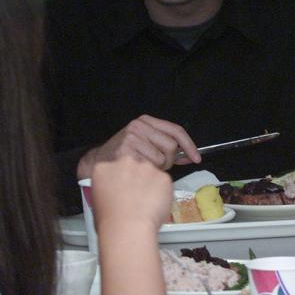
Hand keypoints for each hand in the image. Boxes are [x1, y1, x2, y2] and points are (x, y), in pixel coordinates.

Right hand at [76, 114, 199, 178]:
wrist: (98, 163)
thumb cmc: (125, 156)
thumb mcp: (147, 144)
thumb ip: (169, 149)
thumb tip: (191, 157)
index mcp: (147, 121)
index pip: (176, 130)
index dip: (189, 145)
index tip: (196, 158)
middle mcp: (139, 125)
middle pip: (171, 146)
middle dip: (169, 160)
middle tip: (158, 167)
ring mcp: (131, 137)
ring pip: (162, 158)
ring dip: (157, 169)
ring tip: (144, 169)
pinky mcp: (125, 151)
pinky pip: (150, 166)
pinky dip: (147, 173)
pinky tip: (137, 172)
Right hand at [90, 156, 172, 233]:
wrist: (128, 229)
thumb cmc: (110, 223)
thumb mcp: (96, 202)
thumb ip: (107, 189)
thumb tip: (114, 193)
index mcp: (104, 169)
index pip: (113, 167)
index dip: (119, 180)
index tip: (121, 188)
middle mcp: (125, 163)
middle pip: (133, 166)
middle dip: (135, 178)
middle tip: (135, 197)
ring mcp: (146, 168)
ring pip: (150, 173)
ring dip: (150, 185)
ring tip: (145, 205)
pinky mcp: (163, 176)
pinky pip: (163, 182)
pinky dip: (162, 192)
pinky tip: (155, 205)